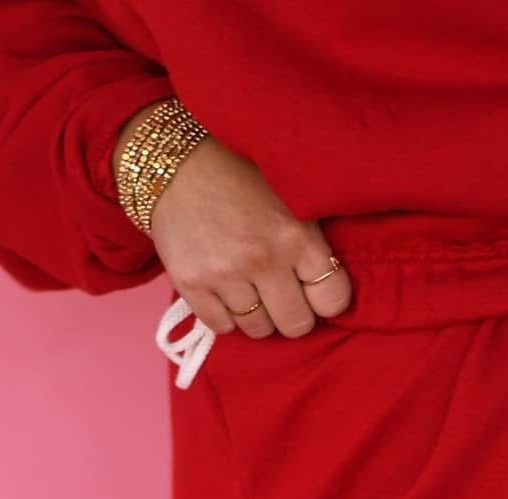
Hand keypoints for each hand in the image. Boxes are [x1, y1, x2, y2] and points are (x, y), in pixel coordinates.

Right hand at [112, 107, 352, 338]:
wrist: (175, 162)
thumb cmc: (239, 174)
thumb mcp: (289, 192)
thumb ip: (311, 238)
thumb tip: (330, 286)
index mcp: (296, 233)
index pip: (332, 299)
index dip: (326, 299)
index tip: (315, 290)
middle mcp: (262, 259)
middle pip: (295, 325)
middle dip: (293, 313)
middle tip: (282, 294)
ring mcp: (225, 275)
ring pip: (258, 329)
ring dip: (258, 314)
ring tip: (250, 287)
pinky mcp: (192, 285)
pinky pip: (222, 327)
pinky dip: (227, 316)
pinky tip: (226, 290)